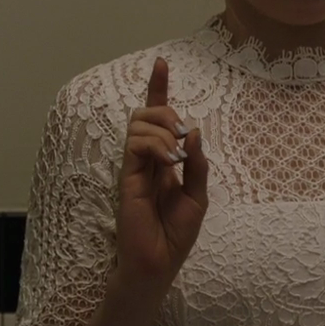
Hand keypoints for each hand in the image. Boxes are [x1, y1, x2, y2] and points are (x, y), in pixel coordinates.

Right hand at [114, 57, 208, 297]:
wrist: (157, 263)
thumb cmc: (175, 234)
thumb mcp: (198, 196)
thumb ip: (197, 164)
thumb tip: (192, 131)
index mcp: (163, 160)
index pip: (157, 117)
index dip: (158, 89)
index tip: (161, 62)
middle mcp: (146, 159)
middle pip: (147, 113)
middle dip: (166, 109)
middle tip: (181, 134)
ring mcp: (134, 166)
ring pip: (140, 124)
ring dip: (163, 130)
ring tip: (176, 156)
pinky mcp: (127, 177)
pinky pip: (136, 145)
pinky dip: (156, 144)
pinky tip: (169, 161)